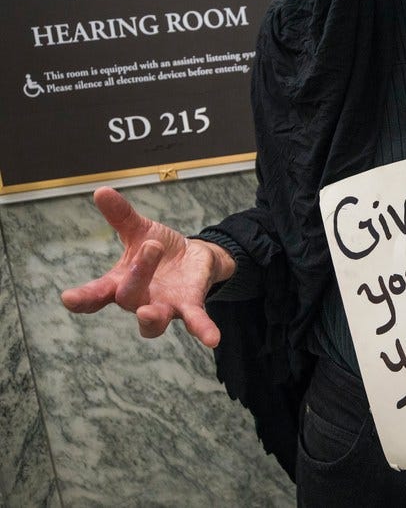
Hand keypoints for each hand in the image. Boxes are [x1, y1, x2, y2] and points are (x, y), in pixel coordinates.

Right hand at [61, 187, 234, 346]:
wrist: (193, 259)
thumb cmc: (159, 248)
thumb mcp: (141, 229)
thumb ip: (122, 215)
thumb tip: (101, 190)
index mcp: (120, 282)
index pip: (95, 294)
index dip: (82, 298)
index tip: (69, 298)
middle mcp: (139, 300)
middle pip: (128, 297)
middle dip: (137, 274)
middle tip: (150, 245)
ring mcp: (164, 307)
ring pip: (154, 319)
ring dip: (152, 316)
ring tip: (150, 312)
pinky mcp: (190, 306)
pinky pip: (196, 322)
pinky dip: (203, 330)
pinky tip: (212, 339)